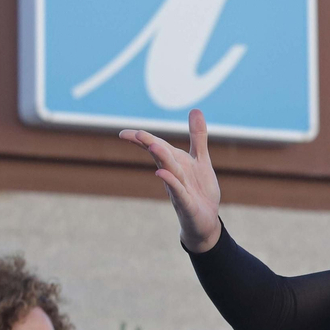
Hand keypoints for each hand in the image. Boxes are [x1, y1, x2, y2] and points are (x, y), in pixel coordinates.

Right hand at [119, 109, 223, 252]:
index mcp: (174, 162)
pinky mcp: (187, 204)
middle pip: (160, 157)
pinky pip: (179, 192)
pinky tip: (163, 174)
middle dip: (149, 144)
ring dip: (162, 159)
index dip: (142, 139)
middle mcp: (172, 175)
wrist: (205, 220)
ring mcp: (178, 190)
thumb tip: (195, 110)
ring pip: (170, 172)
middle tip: (134, 134)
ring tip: (154, 146)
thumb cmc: (199, 189)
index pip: (157, 147)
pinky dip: (172, 183)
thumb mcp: (201, 160)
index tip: (124, 133)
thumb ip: (197, 136)